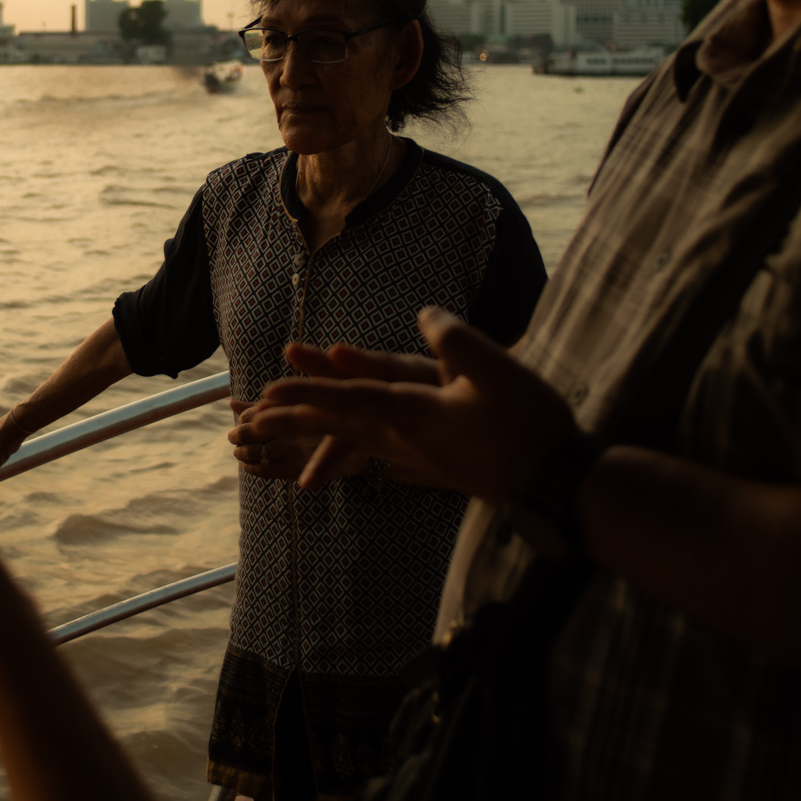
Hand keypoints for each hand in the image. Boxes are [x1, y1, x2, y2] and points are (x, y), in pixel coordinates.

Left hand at [226, 400, 322, 481]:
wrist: (353, 449)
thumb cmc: (324, 422)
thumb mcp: (298, 407)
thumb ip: (264, 406)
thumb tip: (231, 401)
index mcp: (292, 407)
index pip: (254, 413)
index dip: (243, 418)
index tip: (241, 422)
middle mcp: (292, 428)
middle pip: (252, 431)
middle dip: (238, 435)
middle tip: (232, 437)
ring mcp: (293, 450)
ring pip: (255, 452)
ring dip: (241, 452)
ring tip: (238, 451)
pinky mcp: (296, 470)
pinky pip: (264, 470)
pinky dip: (251, 468)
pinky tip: (248, 465)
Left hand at [250, 307, 575, 502]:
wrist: (557, 484)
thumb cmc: (530, 426)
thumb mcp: (495, 370)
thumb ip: (454, 339)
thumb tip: (422, 316)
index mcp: (411, 414)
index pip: (346, 399)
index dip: (304, 392)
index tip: (265, 396)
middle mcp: (402, 438)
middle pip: (333, 424)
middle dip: (288, 420)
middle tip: (243, 425)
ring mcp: (414, 452)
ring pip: (348, 436)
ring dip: (309, 428)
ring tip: (277, 426)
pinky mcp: (428, 459)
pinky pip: (371, 445)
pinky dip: (344, 438)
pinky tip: (340, 441)